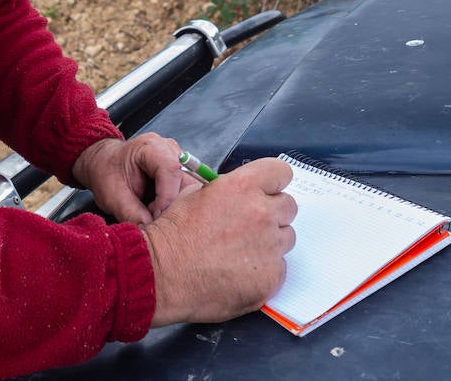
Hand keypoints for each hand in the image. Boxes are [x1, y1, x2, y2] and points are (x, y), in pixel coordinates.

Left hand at [70, 134, 197, 224]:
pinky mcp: (180, 172)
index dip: (167, 197)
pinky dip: (174, 205)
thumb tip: (149, 230)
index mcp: (150, 147)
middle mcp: (169, 149)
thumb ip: (131, 213)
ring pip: (190, 188)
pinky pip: (186, 192)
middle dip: (173, 205)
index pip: (171, 170)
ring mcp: (177, 159)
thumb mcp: (113, 196)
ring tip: (152, 213)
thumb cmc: (106, 174)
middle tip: (153, 219)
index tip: (155, 217)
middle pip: (186, 180)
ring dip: (174, 206)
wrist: (104, 164)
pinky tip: (157, 210)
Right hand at [141, 157, 296, 326]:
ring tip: (241, 253)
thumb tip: (241, 194)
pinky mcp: (270, 277)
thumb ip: (227, 190)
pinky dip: (264, 271)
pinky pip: (279, 269)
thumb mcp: (194, 194)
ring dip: (270, 243)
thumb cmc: (173, 236)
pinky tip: (240, 273)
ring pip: (285, 238)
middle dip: (272, 214)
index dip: (273, 182)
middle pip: (288, 206)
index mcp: (243, 187)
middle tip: (249, 227)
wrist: (161, 274)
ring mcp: (269, 247)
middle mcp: (261, 213)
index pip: (282, 172)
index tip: (267, 191)